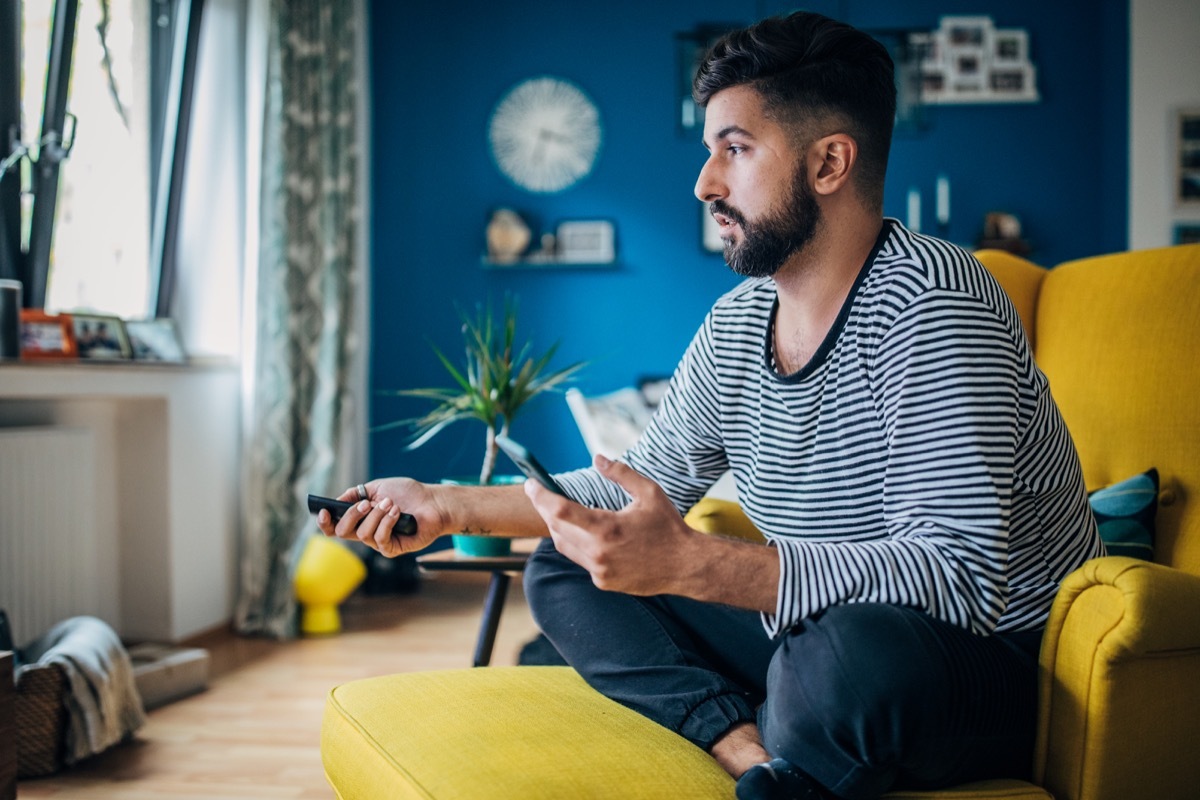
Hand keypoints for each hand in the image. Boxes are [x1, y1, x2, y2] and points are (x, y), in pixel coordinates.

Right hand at [315, 478, 447, 557]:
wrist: (432, 502)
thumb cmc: (408, 494)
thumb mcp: (378, 487)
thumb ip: (356, 493)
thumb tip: (337, 501)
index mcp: (360, 518)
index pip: (334, 527)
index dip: (325, 523)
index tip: (322, 511)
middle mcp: (366, 532)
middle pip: (343, 532)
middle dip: (353, 514)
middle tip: (367, 503)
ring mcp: (378, 542)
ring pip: (363, 534)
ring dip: (377, 515)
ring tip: (391, 504)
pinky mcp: (392, 549)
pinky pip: (380, 540)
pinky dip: (387, 523)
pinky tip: (397, 513)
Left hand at [523, 454, 699, 595]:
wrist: (686, 566)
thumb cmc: (669, 527)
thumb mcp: (649, 493)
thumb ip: (621, 474)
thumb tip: (597, 458)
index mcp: (608, 528)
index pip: (560, 510)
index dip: (540, 495)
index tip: (531, 483)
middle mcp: (599, 553)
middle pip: (556, 528)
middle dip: (545, 508)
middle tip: (540, 493)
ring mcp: (600, 571)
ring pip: (564, 545)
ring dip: (558, 527)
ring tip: (558, 510)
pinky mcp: (603, 582)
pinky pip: (580, 559)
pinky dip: (577, 543)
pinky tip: (586, 532)